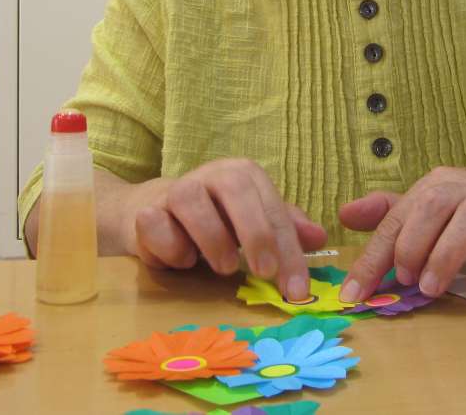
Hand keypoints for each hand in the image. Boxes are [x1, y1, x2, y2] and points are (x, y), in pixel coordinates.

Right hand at [120, 158, 326, 301]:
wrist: (155, 213)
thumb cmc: (216, 219)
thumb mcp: (254, 222)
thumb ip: (285, 229)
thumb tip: (320, 237)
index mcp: (243, 175)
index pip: (273, 207)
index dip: (288, 249)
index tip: (296, 289)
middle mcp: (211, 176)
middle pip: (235, 190)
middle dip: (255, 233)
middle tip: (265, 272)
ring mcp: (175, 191)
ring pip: (191, 201)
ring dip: (212, 238)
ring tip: (225, 267)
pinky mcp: (145, 212)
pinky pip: (156, 225)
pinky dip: (172, 247)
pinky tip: (183, 261)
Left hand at [337, 166, 465, 301]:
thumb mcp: (433, 208)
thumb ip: (391, 214)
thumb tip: (344, 214)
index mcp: (440, 183)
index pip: (397, 216)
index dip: (373, 256)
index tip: (355, 293)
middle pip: (433, 205)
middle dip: (412, 246)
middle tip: (406, 281)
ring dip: (446, 256)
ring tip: (431, 289)